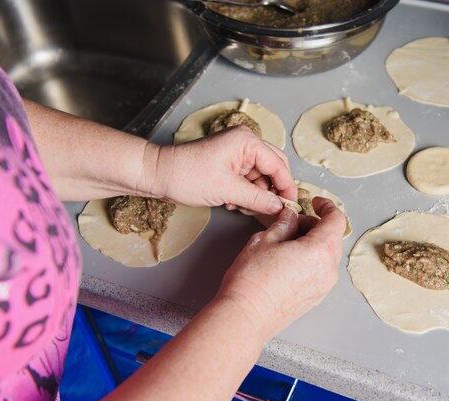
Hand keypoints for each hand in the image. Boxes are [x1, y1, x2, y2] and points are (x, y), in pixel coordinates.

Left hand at [147, 126, 296, 213]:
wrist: (157, 174)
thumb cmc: (186, 175)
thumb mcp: (226, 190)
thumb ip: (257, 198)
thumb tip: (279, 207)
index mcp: (247, 141)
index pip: (279, 165)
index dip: (287, 187)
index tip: (291, 207)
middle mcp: (245, 143)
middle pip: (273, 169)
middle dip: (271, 191)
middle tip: (270, 210)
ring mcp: (237, 153)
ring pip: (261, 177)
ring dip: (255, 195)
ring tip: (239, 206)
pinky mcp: (229, 163)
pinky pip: (248, 180)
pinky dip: (245, 193)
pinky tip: (232, 203)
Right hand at [217, 197, 346, 340]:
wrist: (245, 317)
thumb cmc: (252, 281)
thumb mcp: (264, 240)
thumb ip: (283, 224)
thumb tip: (290, 217)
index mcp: (319, 251)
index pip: (336, 220)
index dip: (327, 206)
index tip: (315, 202)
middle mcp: (328, 270)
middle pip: (331, 237)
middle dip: (313, 226)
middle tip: (290, 224)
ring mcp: (323, 287)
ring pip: (325, 255)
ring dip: (311, 243)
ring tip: (284, 244)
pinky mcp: (315, 298)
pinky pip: (319, 271)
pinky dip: (309, 260)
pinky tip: (286, 261)